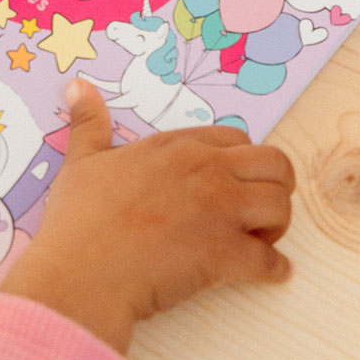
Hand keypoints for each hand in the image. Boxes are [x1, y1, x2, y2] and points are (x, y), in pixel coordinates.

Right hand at [0, 80, 294, 352]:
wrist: (82, 271)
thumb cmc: (79, 218)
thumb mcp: (81, 161)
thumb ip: (88, 124)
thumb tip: (78, 86)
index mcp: (175, 147)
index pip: (235, 139)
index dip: (241, 160)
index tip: (230, 180)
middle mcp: (206, 171)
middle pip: (275, 165)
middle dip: (276, 186)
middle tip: (256, 209)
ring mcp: (220, 212)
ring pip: (281, 207)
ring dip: (276, 225)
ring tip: (258, 240)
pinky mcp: (226, 255)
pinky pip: (272, 259)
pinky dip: (275, 268)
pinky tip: (267, 273)